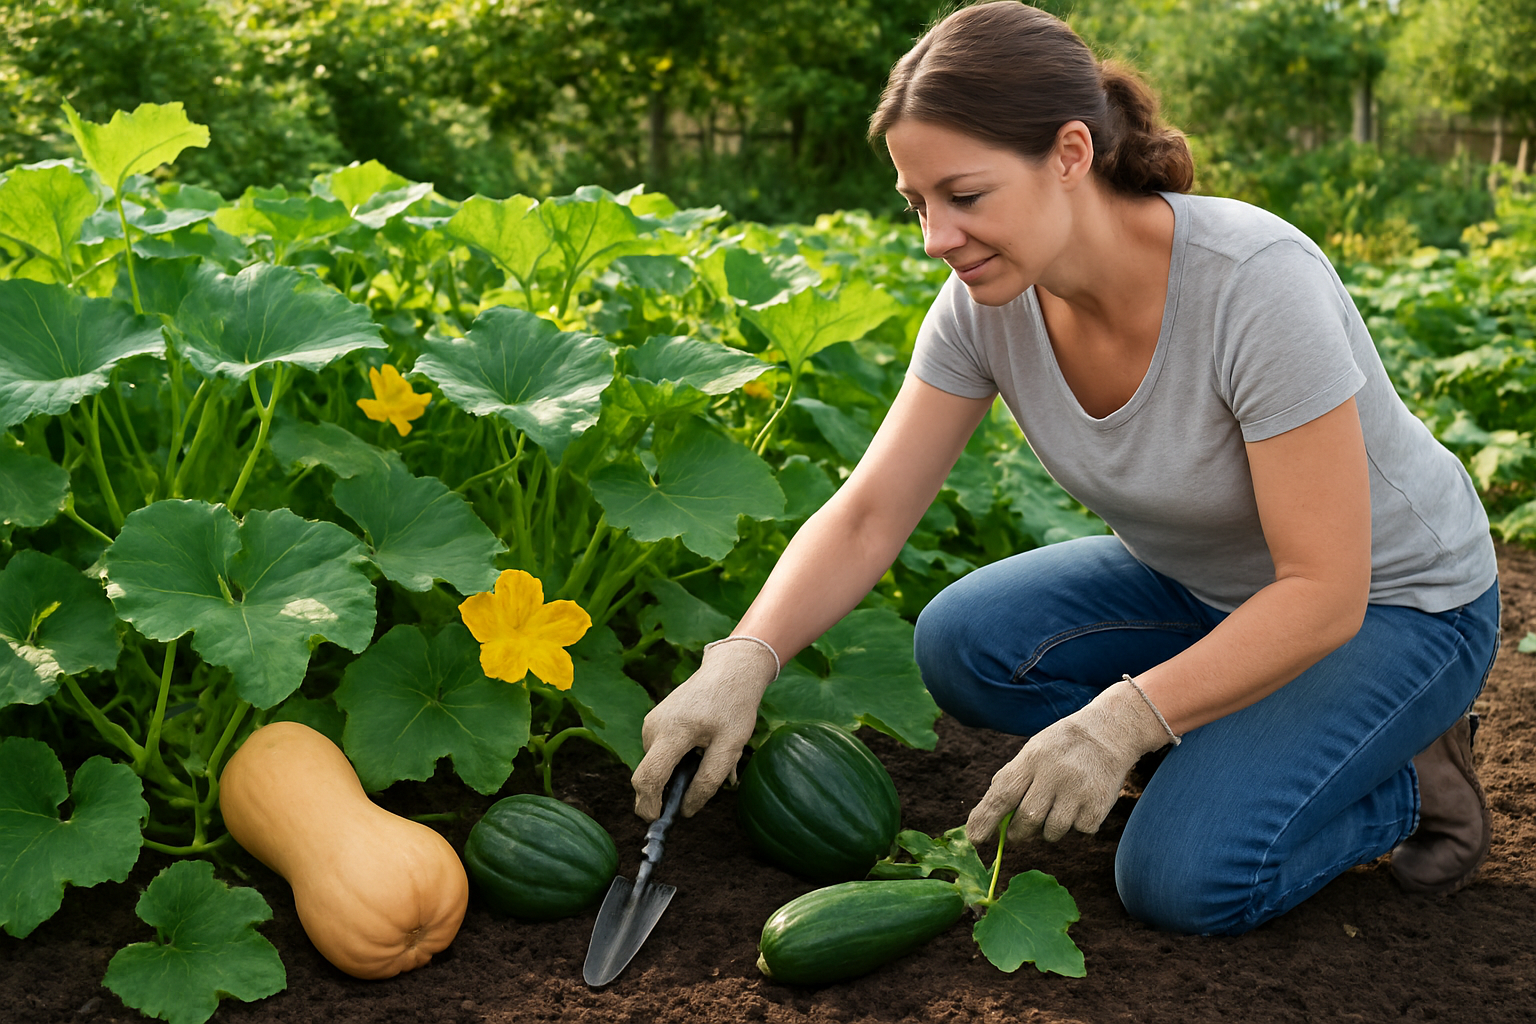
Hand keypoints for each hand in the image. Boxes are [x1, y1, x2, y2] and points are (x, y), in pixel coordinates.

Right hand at [631, 637, 778, 819]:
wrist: (729, 671)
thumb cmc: (734, 707)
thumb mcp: (731, 745)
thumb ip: (709, 779)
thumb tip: (688, 810)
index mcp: (673, 731)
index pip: (649, 777)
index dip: (650, 805)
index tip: (659, 821)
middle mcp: (653, 727)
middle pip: (647, 774)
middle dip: (661, 794)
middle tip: (692, 793)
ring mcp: (650, 722)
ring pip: (655, 764)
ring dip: (674, 774)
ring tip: (705, 756)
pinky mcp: (653, 721)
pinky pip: (659, 752)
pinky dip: (673, 760)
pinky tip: (698, 748)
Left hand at [965, 678, 1176, 845]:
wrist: (1108, 732)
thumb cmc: (1060, 748)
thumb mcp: (1032, 752)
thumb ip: (1011, 781)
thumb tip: (987, 819)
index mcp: (1032, 759)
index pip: (1003, 794)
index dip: (986, 819)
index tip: (975, 839)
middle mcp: (1055, 774)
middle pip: (1027, 820)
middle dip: (1018, 833)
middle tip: (1018, 832)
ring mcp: (1079, 791)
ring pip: (1052, 832)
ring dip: (1047, 830)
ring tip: (1056, 808)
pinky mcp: (1098, 805)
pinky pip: (1078, 832)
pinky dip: (1075, 825)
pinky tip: (1080, 803)